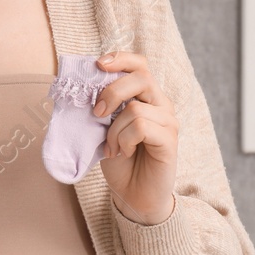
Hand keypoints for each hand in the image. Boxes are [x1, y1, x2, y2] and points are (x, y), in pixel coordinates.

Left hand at [93, 50, 177, 225]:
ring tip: (113, 147)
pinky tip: (124, 152)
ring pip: (134, 107)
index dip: (121, 59)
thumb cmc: (120, 160)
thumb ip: (103, 106)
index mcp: (146, 97)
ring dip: (114, 130)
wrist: (133, 195)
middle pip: (140, 76)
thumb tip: (84, 87)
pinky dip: (124, 140)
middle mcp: (161, 104)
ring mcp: (168, 121)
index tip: (98, 64)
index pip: (139, 65)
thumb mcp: (105, 128)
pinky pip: (140, 126)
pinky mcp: (170, 139)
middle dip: (111, 92)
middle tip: (96, 113)